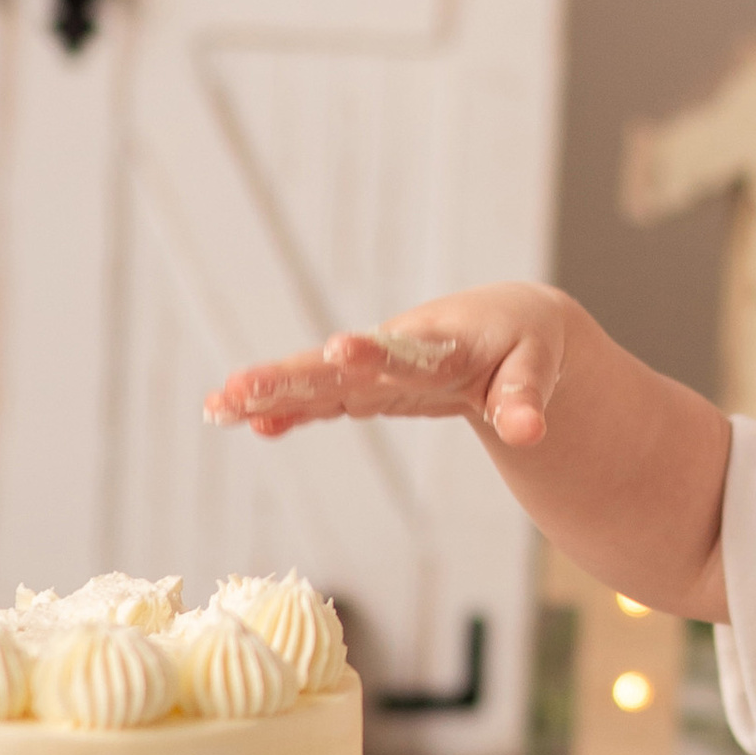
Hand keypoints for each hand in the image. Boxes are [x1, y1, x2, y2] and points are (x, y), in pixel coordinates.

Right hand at [206, 288, 569, 451]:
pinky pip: (324, 402)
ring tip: (219, 405)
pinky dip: (290, 412)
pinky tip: (249, 424)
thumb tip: (527, 433)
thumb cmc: (525, 344)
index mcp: (441, 345)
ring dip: (272, 394)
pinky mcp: (369, 387)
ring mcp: (376, 371)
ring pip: (319, 383)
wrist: (510, 321)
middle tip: (237, 389)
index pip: (402, 352)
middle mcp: (397, 354)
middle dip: (289, 380)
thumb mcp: (536, 367)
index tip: (336, 349)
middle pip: (338, 371)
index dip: (371, 355)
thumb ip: (524, 399)